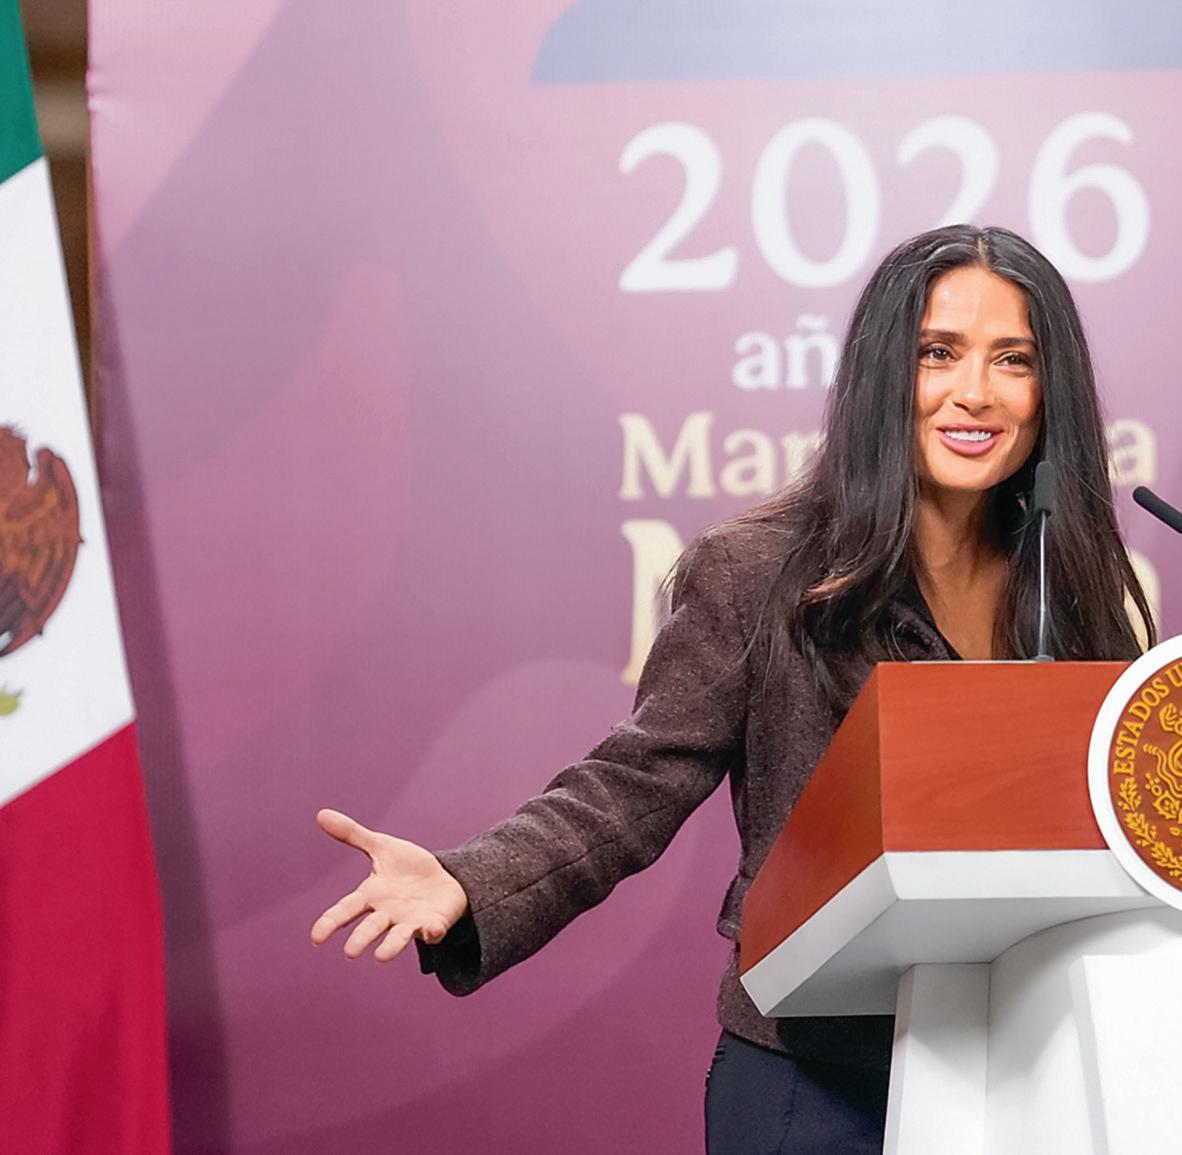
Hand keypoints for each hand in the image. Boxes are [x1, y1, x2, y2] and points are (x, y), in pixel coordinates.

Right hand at [310, 809, 469, 961]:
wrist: (444, 879)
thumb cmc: (408, 868)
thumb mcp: (382, 847)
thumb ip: (353, 834)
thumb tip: (321, 814)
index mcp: (372, 895)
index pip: (347, 909)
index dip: (331, 922)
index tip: (316, 937)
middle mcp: (388, 913)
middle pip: (371, 927)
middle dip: (361, 938)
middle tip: (350, 952)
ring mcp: (410, 921)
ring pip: (398, 937)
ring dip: (391, 946)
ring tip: (381, 956)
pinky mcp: (433, 924)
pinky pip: (432, 931)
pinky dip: (432, 932)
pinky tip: (431, 930)